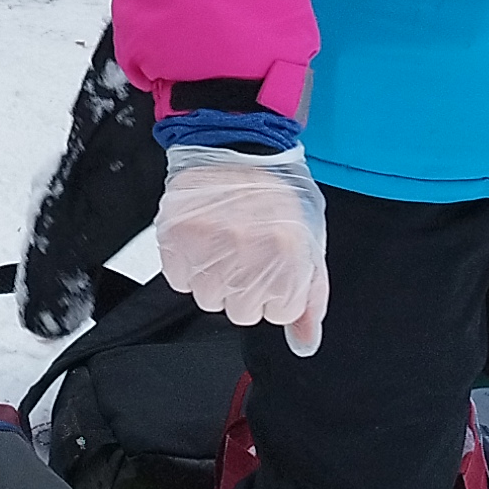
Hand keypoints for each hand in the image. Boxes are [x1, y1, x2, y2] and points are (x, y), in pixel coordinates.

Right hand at [156, 141, 326, 354]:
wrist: (237, 143)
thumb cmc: (279, 194)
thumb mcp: (310, 242)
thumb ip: (311, 298)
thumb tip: (304, 345)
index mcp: (290, 255)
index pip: (278, 313)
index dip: (276, 290)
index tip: (273, 263)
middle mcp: (249, 253)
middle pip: (241, 312)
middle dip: (245, 288)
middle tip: (247, 250)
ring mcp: (210, 246)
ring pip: (208, 298)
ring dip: (215, 277)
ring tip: (224, 242)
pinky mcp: (177, 237)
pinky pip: (179, 279)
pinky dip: (188, 264)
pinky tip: (203, 238)